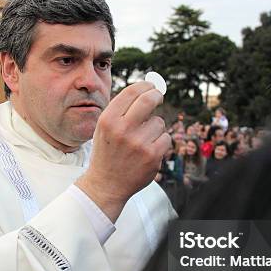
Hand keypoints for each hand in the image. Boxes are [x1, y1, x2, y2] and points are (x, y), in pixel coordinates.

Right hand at [75, 82, 169, 221]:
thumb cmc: (107, 153)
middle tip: (158, 96)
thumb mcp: (104, 128)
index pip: (132, 92)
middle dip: (157, 95)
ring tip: (142, 141)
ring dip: (155, 128)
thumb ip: (121, 109)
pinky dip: (160, 142)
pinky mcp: (152, 155)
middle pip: (149, 100)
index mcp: (108, 120)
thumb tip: (147, 89)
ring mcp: (138, 143)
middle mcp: (122, 130)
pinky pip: (166, 138)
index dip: (146, 86)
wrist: (106, 185)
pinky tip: (148, 151)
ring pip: (159, 122)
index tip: (151, 87)